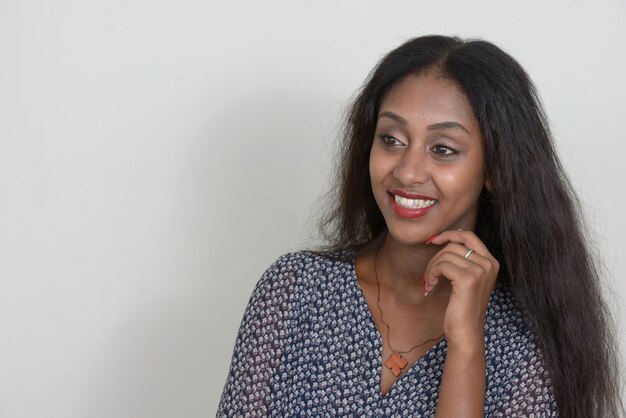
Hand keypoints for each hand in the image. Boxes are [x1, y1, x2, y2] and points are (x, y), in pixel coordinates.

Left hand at [424, 230, 498, 344]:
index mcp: (491, 262)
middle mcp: (489, 264)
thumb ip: (463, 259)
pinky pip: (442, 265)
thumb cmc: (462, 306)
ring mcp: (480, 271)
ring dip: (432, 267)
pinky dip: (431, 273)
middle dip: (436, 257)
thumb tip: (448, 238)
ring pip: (446, 255)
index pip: (469, 236)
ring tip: (430, 281)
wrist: (466, 332)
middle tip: (430, 274)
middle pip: (454, 245)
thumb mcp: (467, 278)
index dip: (449, 234)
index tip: (433, 240)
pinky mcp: (468, 279)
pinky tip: (431, 285)